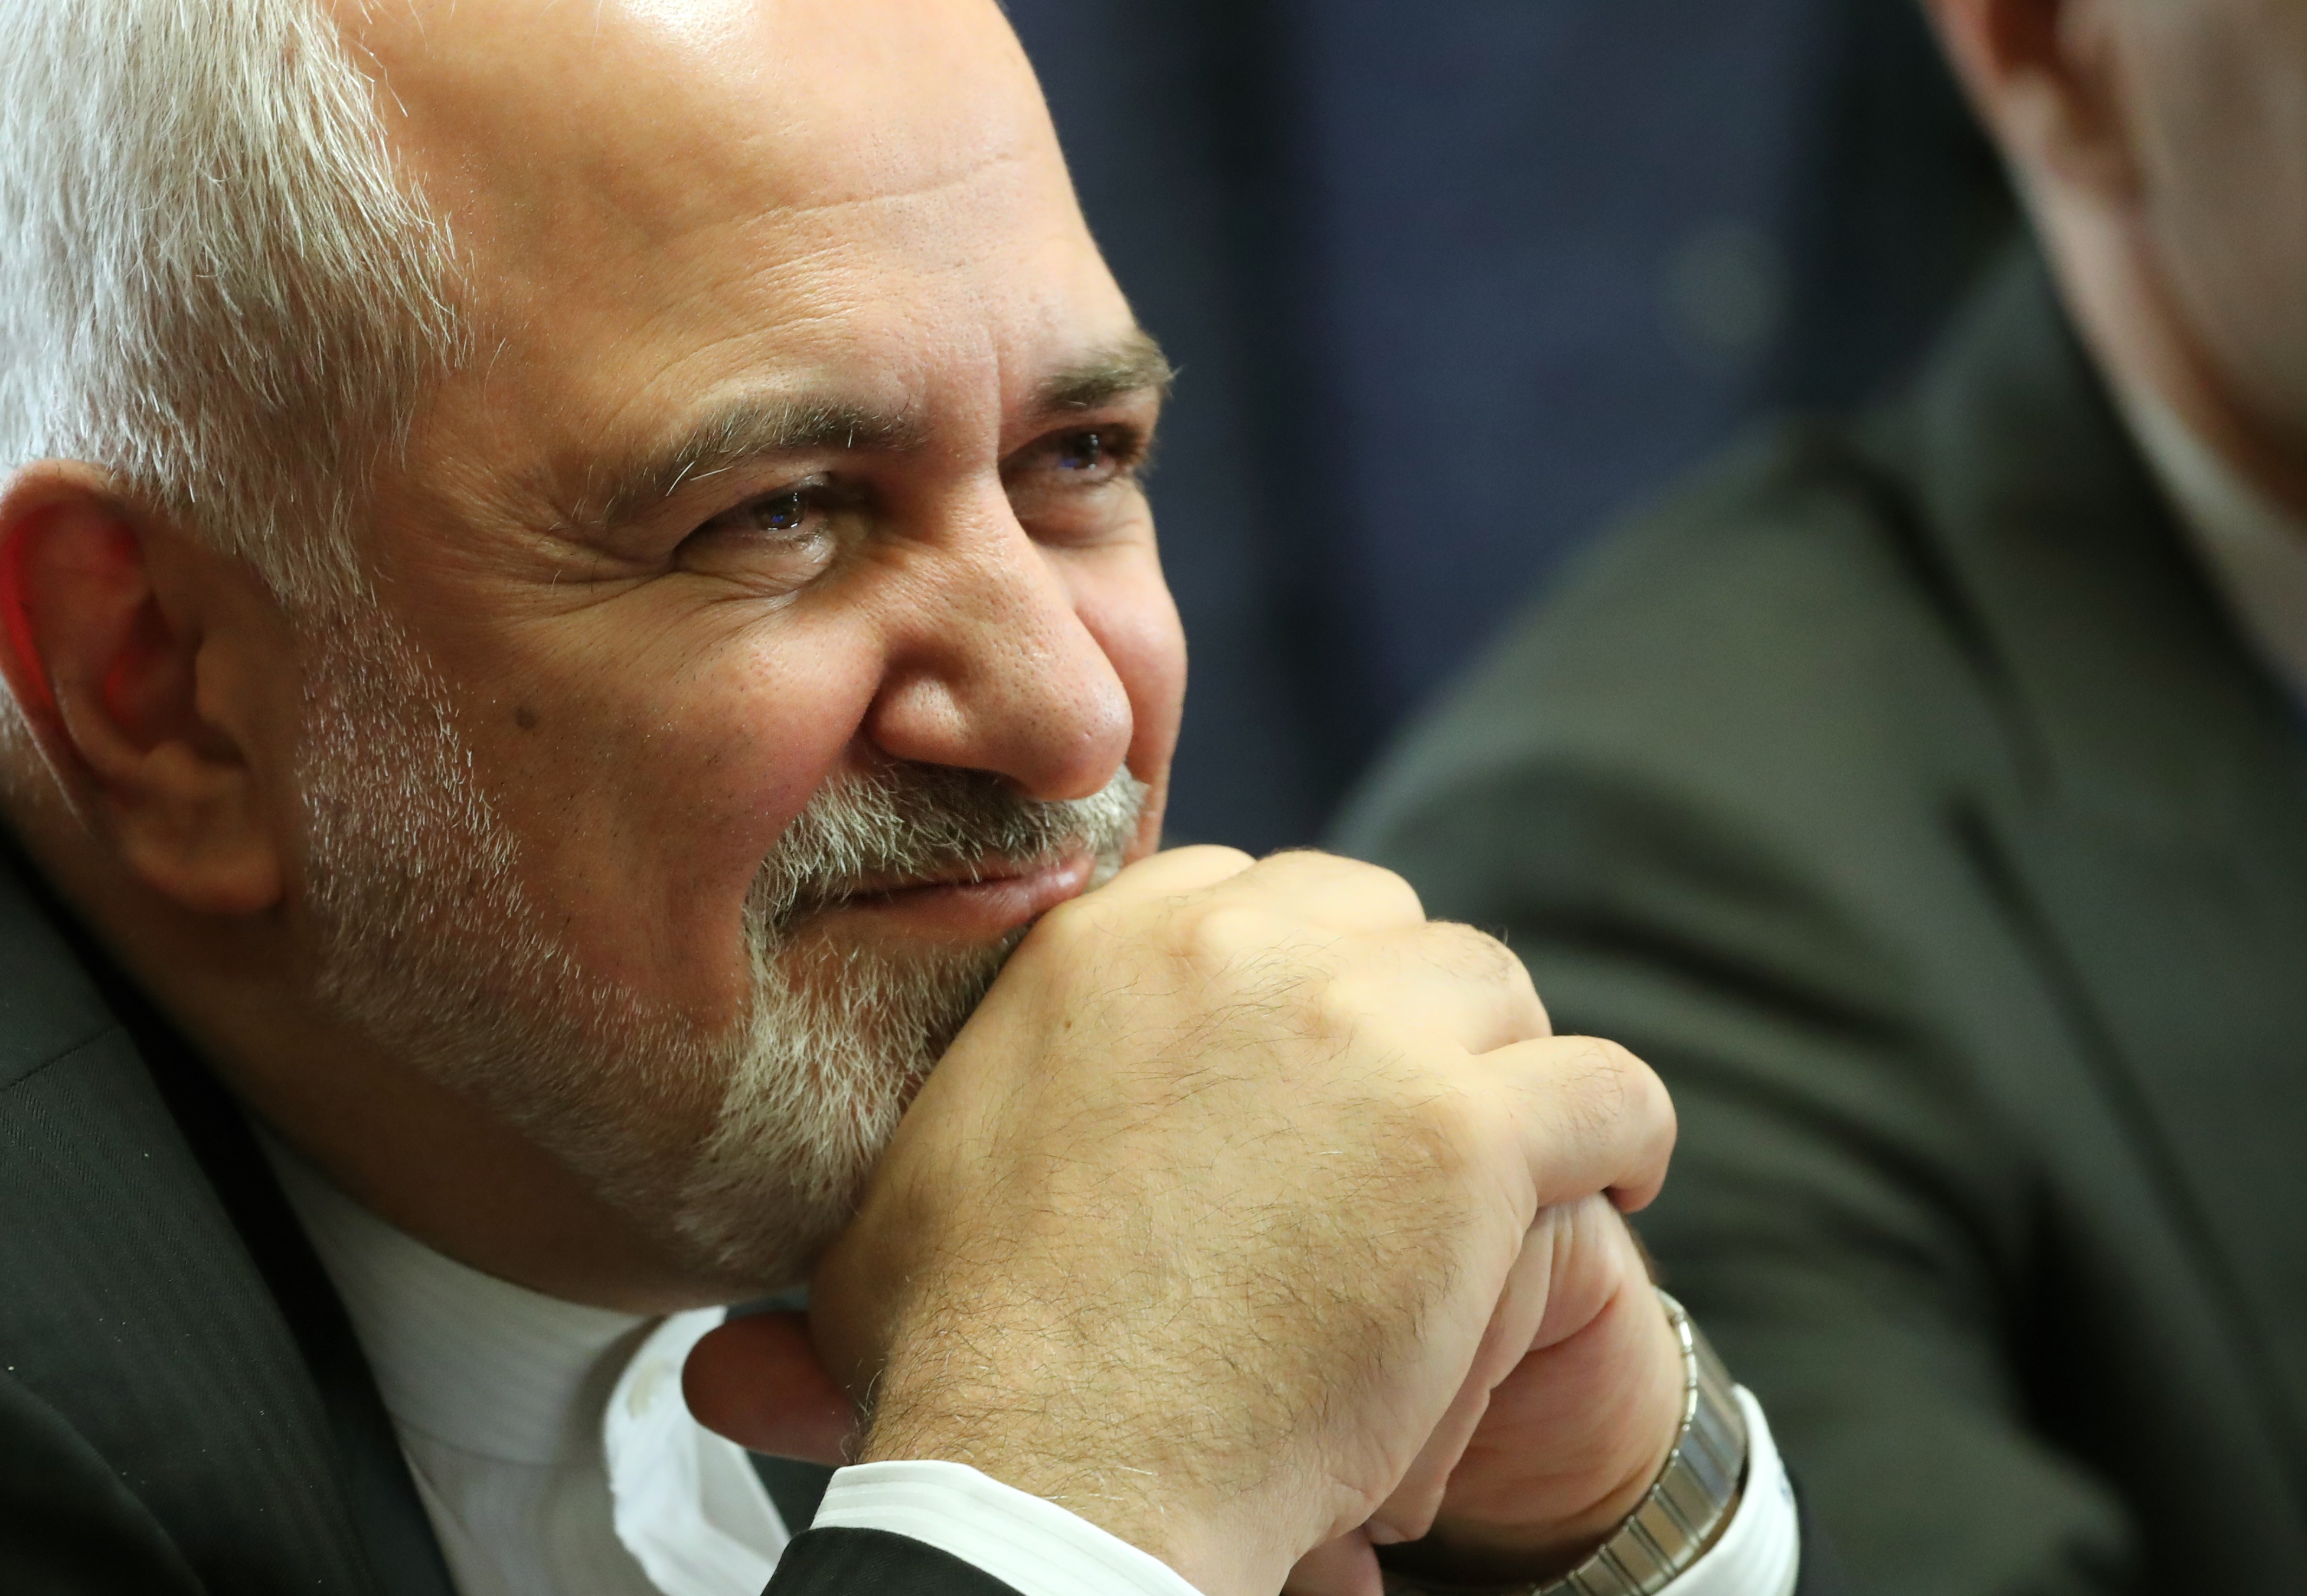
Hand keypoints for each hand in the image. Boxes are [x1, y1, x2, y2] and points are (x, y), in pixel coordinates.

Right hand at [763, 847, 1674, 1595]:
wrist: (1058, 1470)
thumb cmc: (972, 1363)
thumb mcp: (910, 1198)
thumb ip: (935, 1141)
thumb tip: (735, 1318)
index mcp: (1107, 940)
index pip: (1250, 888)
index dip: (1294, 972)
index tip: (1314, 1050)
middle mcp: (1233, 945)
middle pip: (1378, 917)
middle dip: (1401, 1005)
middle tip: (1410, 1113)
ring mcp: (1358, 1023)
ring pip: (1495, 987)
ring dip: (1506, 1066)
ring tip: (1521, 1152)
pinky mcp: (1465, 1127)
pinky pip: (1608, 1085)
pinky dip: (1623, 1134)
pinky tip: (1612, 1179)